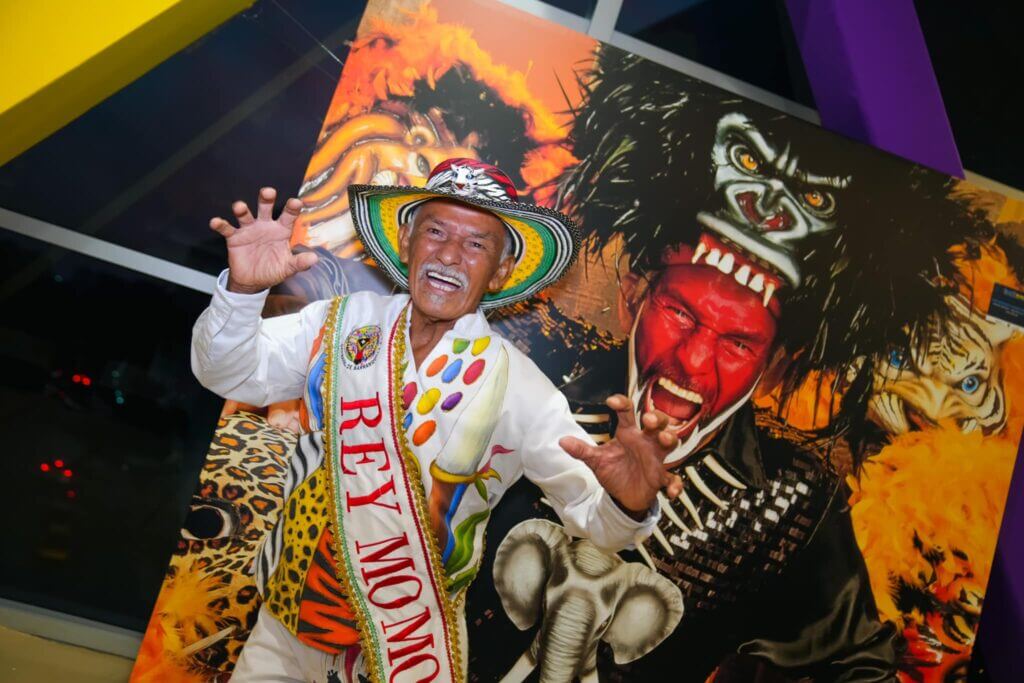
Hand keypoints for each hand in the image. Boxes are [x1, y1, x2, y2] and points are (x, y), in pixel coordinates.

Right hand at [210, 187, 318, 293]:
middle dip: (266, 199)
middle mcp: (265, 226)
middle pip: (265, 208)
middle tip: (268, 192)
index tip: (296, 202)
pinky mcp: (234, 238)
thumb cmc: (273, 270)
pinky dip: (221, 225)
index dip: (292, 208)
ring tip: (240, 207)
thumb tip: (314, 259)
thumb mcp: (288, 268)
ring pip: (245, 215)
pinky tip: (216, 222)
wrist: (253, 282)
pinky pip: (227, 229)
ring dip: (242, 210)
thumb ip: (299, 262)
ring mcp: (249, 230)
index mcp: (281, 230)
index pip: (288, 216)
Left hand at [559, 394, 682, 515]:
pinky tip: (671, 491)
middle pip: (657, 422)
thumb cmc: (613, 470)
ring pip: (669, 443)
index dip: (622, 403)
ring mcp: (655, 458)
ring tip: (665, 439)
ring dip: (670, 439)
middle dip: (657, 418)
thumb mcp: (596, 460)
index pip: (627, 412)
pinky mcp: (660, 478)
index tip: (611, 401)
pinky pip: (672, 479)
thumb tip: (561, 441)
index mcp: (628, 434)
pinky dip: (675, 485)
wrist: (623, 495)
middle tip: (649, 420)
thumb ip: (582, 450)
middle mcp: (645, 442)